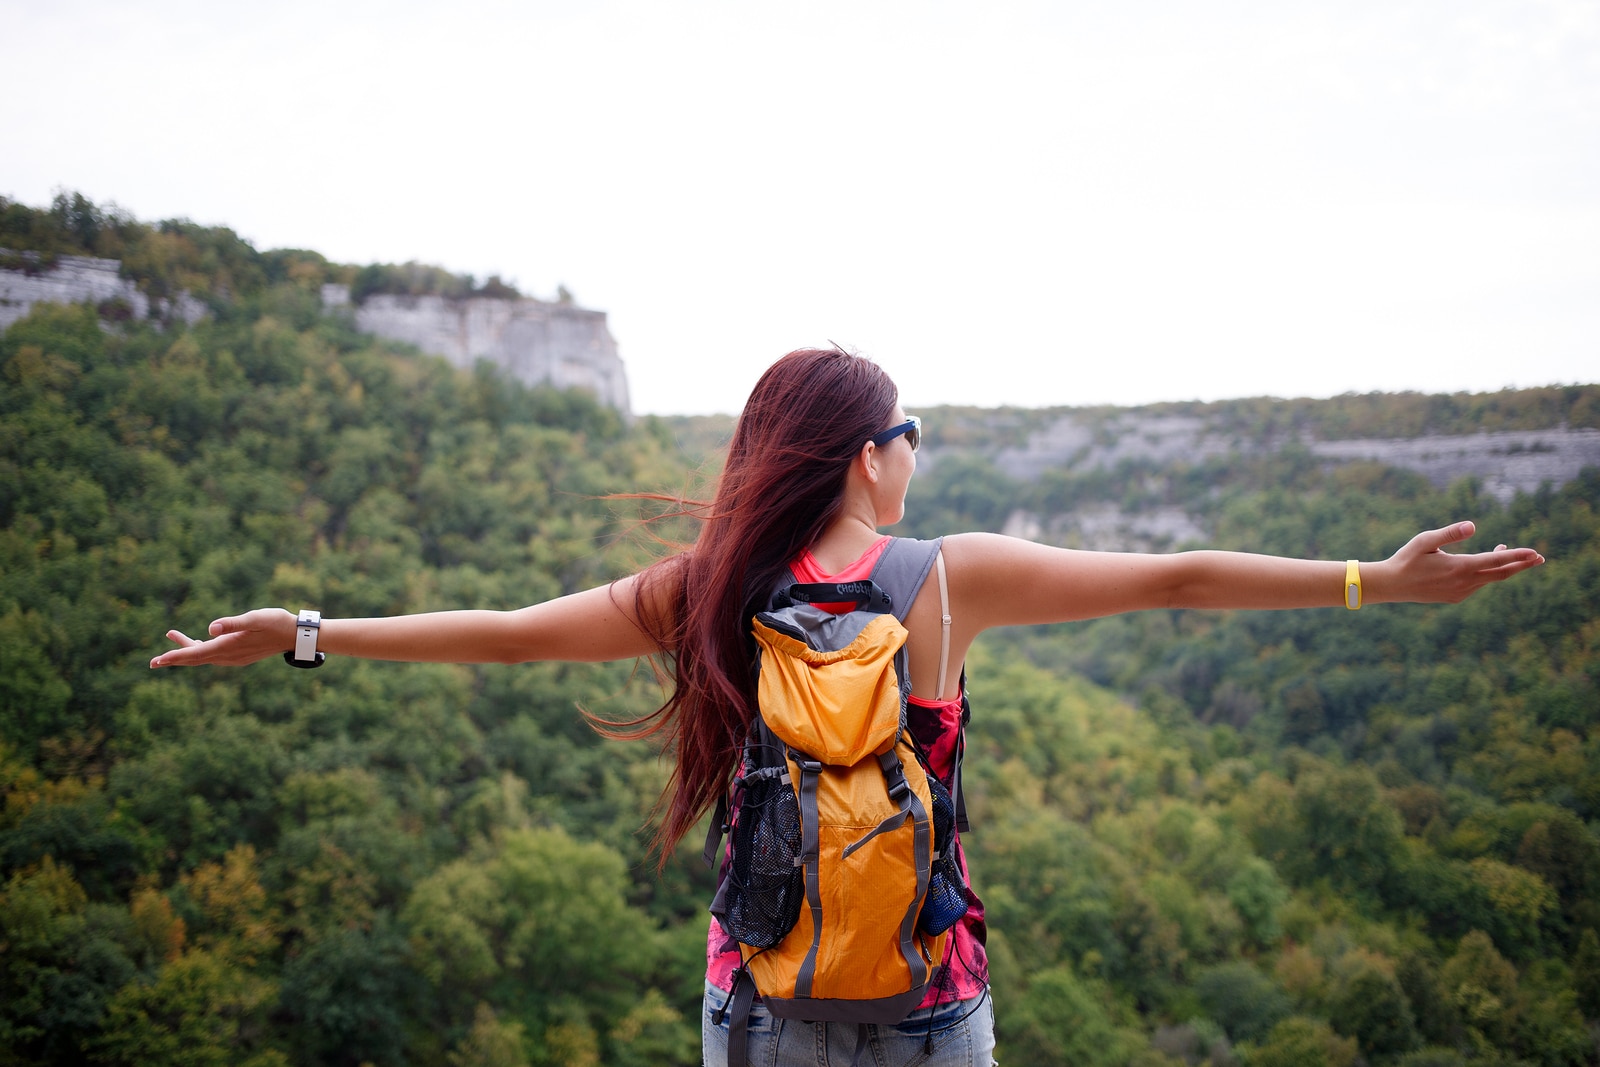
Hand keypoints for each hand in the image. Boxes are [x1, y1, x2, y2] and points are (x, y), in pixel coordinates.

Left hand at [150, 608, 296, 667]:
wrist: (296, 636)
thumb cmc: (277, 623)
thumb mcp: (256, 618)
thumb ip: (233, 623)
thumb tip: (210, 628)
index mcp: (229, 646)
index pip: (195, 653)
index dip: (175, 655)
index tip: (156, 661)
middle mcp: (229, 656)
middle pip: (195, 658)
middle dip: (174, 658)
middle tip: (153, 662)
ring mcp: (234, 658)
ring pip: (203, 656)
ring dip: (186, 650)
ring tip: (171, 635)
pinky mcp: (239, 655)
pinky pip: (213, 655)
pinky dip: (200, 649)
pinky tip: (198, 642)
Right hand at [1378, 521, 1543, 604]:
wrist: (1391, 585)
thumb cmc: (1406, 558)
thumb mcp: (1425, 540)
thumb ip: (1450, 533)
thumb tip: (1473, 525)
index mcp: (1460, 567)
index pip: (1496, 560)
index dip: (1517, 555)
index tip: (1536, 553)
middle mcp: (1464, 583)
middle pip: (1501, 574)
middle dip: (1522, 565)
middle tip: (1540, 558)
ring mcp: (1461, 593)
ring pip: (1489, 579)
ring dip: (1501, 566)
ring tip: (1505, 550)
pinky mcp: (1456, 598)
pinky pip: (1477, 585)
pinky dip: (1486, 574)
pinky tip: (1482, 565)